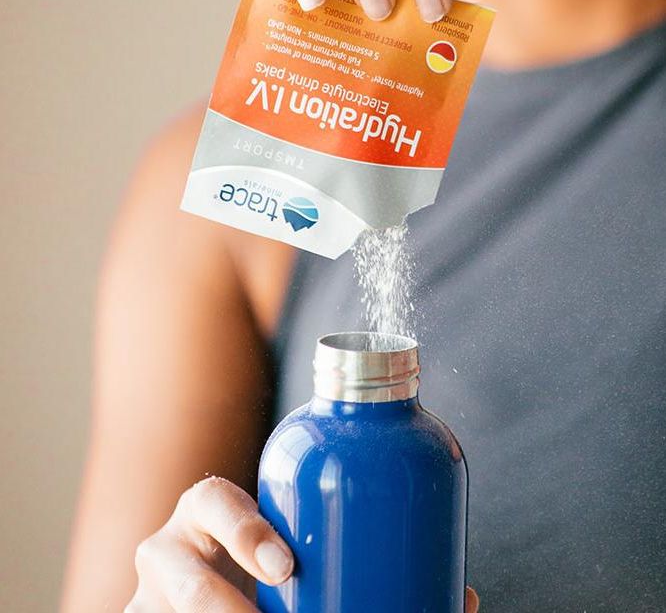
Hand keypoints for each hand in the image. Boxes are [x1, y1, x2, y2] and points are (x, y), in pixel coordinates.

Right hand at [125, 474, 479, 610]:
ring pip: (157, 612)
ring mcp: (149, 599)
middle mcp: (169, 551)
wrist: (204, 594)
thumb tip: (465, 599)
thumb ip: (358, 560)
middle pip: (173, 571)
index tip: (285, 566)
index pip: (212, 498)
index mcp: (210, 516)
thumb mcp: (295, 556)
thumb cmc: (263, 573)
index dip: (243, 526)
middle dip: (215, 602)